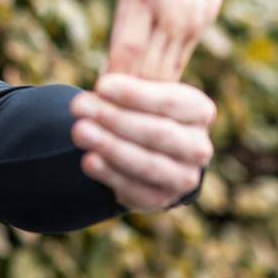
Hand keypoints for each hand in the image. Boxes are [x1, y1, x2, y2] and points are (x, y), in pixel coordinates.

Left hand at [68, 73, 215, 210]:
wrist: (144, 149)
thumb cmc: (137, 109)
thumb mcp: (139, 89)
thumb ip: (128, 80)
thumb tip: (106, 78)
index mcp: (199, 111)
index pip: (169, 101)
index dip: (134, 94)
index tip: (101, 85)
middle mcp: (198, 146)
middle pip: (158, 133)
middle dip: (115, 118)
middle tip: (79, 106)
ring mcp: (184, 177)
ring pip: (148, 163)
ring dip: (110, 147)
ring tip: (79, 132)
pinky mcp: (161, 199)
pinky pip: (136, 190)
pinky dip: (110, 175)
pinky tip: (89, 161)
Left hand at [72, 0, 225, 209]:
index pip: (134, 45)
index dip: (115, 77)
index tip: (93, 105)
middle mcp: (186, 13)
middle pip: (149, 69)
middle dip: (125, 101)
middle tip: (94, 132)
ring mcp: (193, 21)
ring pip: (162, 72)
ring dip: (140, 104)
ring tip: (111, 133)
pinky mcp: (193, 24)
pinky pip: (171, 64)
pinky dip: (153, 89)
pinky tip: (135, 113)